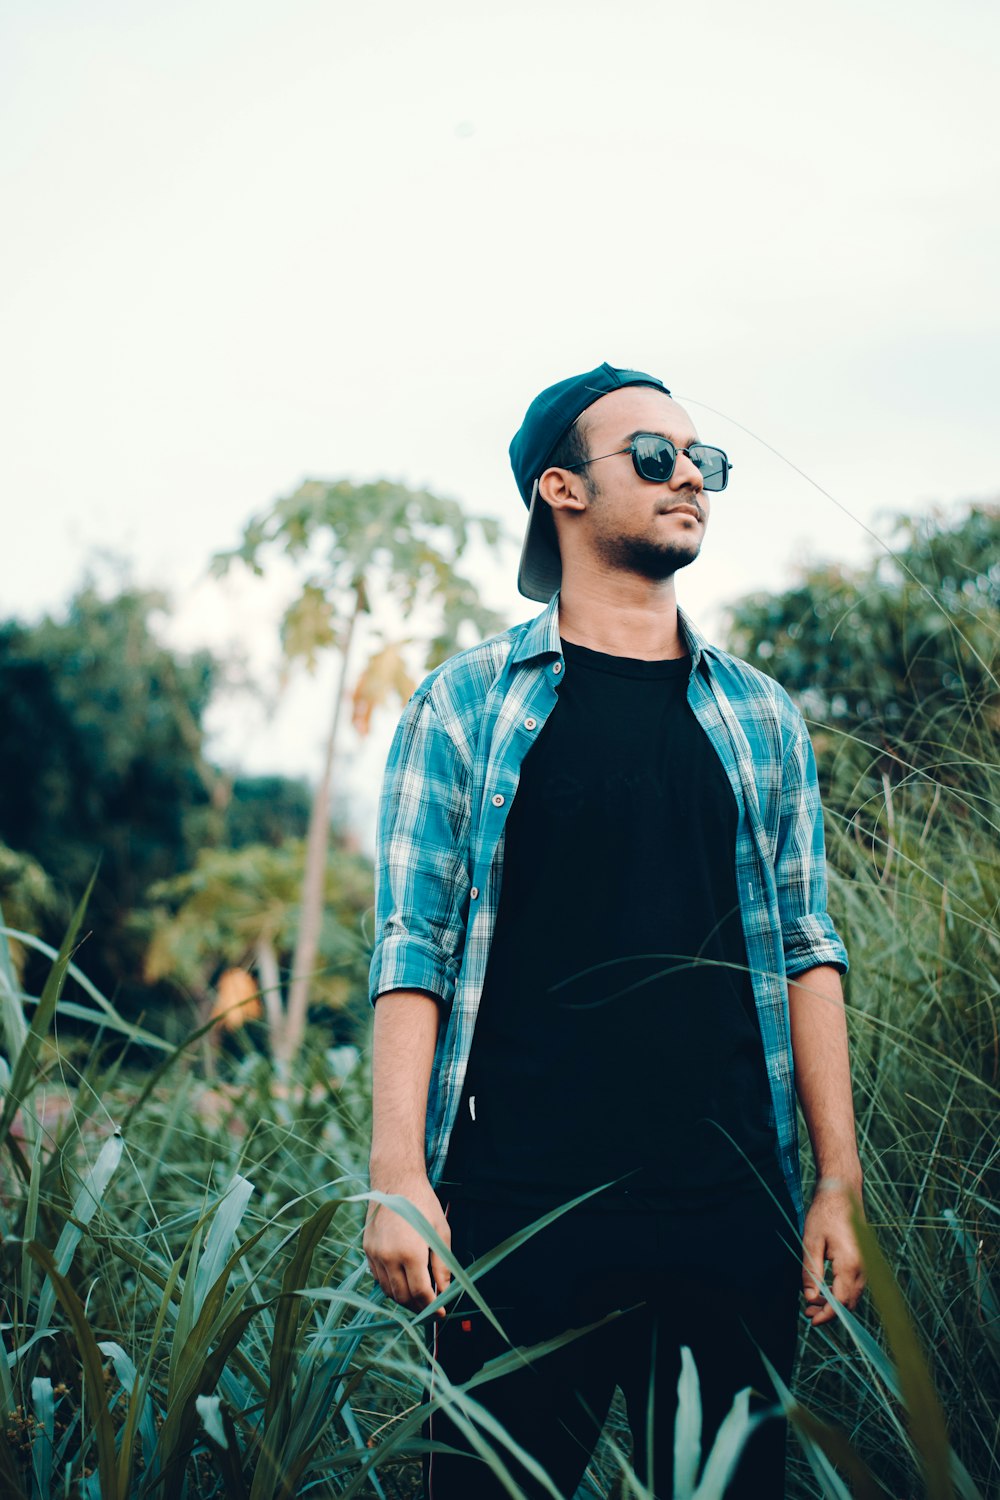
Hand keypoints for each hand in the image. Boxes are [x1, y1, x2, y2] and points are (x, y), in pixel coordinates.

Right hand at [363, 1172, 451, 1316]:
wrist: (395, 1181)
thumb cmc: (422, 1204)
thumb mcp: (440, 1232)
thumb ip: (442, 1265)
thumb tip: (445, 1290)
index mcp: (410, 1252)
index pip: (420, 1293)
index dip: (432, 1307)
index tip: (441, 1314)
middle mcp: (389, 1256)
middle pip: (403, 1296)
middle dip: (418, 1307)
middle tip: (431, 1308)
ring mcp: (375, 1254)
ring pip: (388, 1291)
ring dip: (404, 1299)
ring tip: (419, 1298)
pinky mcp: (367, 1250)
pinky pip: (378, 1278)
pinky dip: (391, 1285)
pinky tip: (403, 1281)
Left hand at [802, 1180, 865, 1326]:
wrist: (842, 1192)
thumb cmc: (824, 1214)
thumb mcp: (811, 1242)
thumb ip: (811, 1272)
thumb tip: (810, 1299)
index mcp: (850, 1264)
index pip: (840, 1302)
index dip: (826, 1315)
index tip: (811, 1321)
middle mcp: (863, 1268)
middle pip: (849, 1302)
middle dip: (829, 1311)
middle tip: (807, 1311)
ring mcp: (866, 1264)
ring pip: (853, 1295)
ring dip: (835, 1302)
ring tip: (812, 1301)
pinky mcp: (864, 1260)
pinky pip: (854, 1284)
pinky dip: (841, 1291)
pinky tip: (824, 1287)